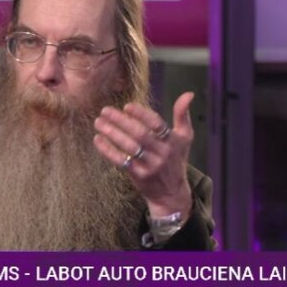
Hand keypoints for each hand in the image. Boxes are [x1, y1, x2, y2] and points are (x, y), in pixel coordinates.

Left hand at [93, 92, 195, 219]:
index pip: (156, 124)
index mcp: (173, 140)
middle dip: (121, 121)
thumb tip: (188, 93)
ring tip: (99, 122)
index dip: (141, 114)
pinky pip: (121, 160)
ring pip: (129, 146)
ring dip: (112, 133)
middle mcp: (162, 152)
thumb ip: (183, 115)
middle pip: (140, 134)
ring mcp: (150, 165)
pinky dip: (108, 150)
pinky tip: (98, 140)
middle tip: (105, 111)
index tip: (126, 106)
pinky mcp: (138, 175)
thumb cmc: (175, 160)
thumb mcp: (184, 137)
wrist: (171, 192)